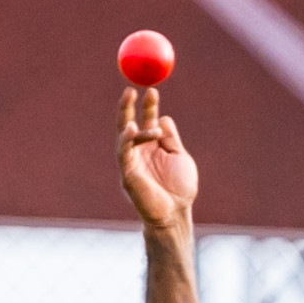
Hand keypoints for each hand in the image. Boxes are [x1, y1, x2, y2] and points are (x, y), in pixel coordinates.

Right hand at [116, 87, 197, 226]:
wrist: (176, 214)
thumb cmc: (180, 190)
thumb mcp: (179, 157)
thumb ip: (171, 138)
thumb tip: (164, 117)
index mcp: (152, 147)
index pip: (146, 120)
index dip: (148, 105)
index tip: (152, 91)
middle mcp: (138, 152)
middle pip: (128, 122)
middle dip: (127, 106)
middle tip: (131, 89)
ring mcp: (131, 162)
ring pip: (124, 136)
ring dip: (132, 124)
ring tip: (151, 129)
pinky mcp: (126, 173)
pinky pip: (122, 152)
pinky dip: (127, 138)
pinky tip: (134, 129)